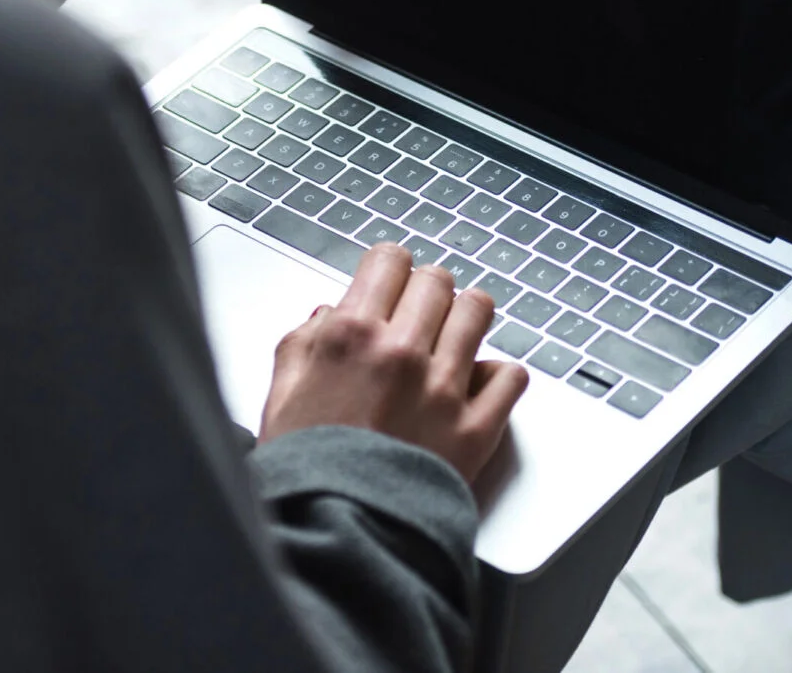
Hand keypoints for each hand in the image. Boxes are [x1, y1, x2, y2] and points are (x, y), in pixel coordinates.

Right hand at [259, 243, 529, 485]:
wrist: (338, 531)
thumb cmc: (306, 470)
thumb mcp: (281, 394)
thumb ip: (303, 343)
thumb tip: (326, 316)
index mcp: (352, 335)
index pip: (389, 260)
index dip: (390, 267)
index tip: (392, 279)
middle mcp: (402, 351)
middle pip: (437, 280)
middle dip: (427, 290)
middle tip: (421, 311)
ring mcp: (444, 388)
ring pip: (478, 312)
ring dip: (466, 317)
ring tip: (455, 336)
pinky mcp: (476, 428)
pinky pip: (510, 375)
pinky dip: (498, 374)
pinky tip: (478, 383)